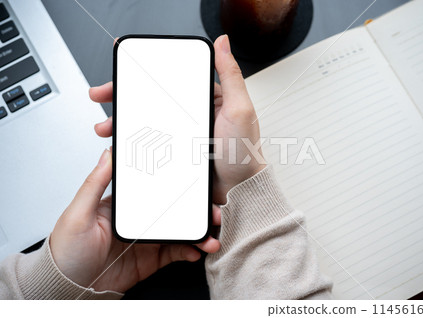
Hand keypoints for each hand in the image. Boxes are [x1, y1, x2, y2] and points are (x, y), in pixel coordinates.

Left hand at [50, 149, 220, 292]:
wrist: (68, 287)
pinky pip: (176, 252)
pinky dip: (190, 251)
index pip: (155, 189)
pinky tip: (196, 251)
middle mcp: (139, 219)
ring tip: (209, 238)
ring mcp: (147, 239)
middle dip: (196, 210)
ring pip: (180, 231)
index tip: (195, 184)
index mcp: (124, 204)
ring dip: (198, 233)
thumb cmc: (66, 250)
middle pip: (174, 210)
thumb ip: (95, 184)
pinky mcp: (151, 259)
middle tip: (212, 213)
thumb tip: (108, 154)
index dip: (177, 186)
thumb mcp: (78, 213)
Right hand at [91, 35, 265, 204]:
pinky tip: (121, 142)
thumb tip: (223, 42)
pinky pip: (151, 142)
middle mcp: (194, 112)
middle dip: (125, 95)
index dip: (146, 72)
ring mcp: (183, 132)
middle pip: (153, 97)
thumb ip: (231, 75)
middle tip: (102, 94)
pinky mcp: (177, 151)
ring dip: (124, 119)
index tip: (125, 67)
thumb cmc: (244, 152)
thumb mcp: (239, 109)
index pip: (172, 79)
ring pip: (147, 120)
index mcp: (207, 97)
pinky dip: (134, 141)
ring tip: (106, 125)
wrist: (239, 190)